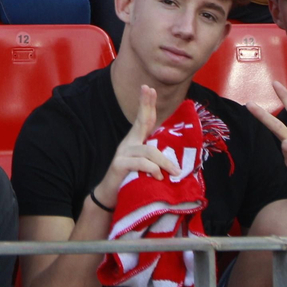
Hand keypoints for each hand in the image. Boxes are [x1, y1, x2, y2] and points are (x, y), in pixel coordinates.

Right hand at [91, 84, 180, 209]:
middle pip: (140, 121)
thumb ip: (155, 161)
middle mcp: (128, 144)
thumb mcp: (145, 169)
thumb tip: (175, 161)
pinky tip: (158, 177)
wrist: (110, 198)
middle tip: (149, 89)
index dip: (146, 104)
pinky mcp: (119, 165)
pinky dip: (152, 170)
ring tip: (175, 172)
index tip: (149, 88)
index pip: (142, 120)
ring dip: (164, 162)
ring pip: (148, 150)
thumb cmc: (131, 182)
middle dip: (146, 105)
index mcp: (135, 142)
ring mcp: (123, 153)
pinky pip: (140, 163)